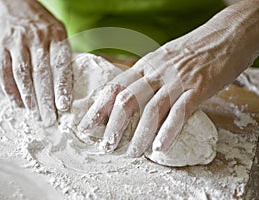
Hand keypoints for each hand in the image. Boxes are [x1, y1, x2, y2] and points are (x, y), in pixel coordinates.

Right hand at [0, 0, 71, 125]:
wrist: (15, 5)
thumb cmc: (43, 25)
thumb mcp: (59, 32)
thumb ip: (64, 54)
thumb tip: (71, 84)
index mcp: (56, 36)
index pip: (60, 64)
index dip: (62, 86)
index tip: (63, 106)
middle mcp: (37, 38)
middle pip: (42, 74)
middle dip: (46, 100)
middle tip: (49, 119)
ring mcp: (18, 41)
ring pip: (23, 74)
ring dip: (29, 98)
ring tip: (35, 115)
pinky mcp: (1, 44)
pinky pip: (4, 70)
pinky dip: (10, 89)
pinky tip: (17, 103)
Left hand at [78, 1, 258, 155]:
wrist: (226, 35)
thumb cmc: (192, 49)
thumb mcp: (161, 58)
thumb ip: (146, 76)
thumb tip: (129, 97)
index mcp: (145, 65)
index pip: (115, 87)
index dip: (98, 107)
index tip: (86, 125)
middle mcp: (157, 73)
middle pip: (127, 100)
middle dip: (113, 125)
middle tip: (105, 146)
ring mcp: (177, 81)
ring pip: (151, 109)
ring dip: (139, 134)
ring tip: (131, 153)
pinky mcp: (198, 89)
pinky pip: (180, 113)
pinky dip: (168, 131)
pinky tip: (159, 147)